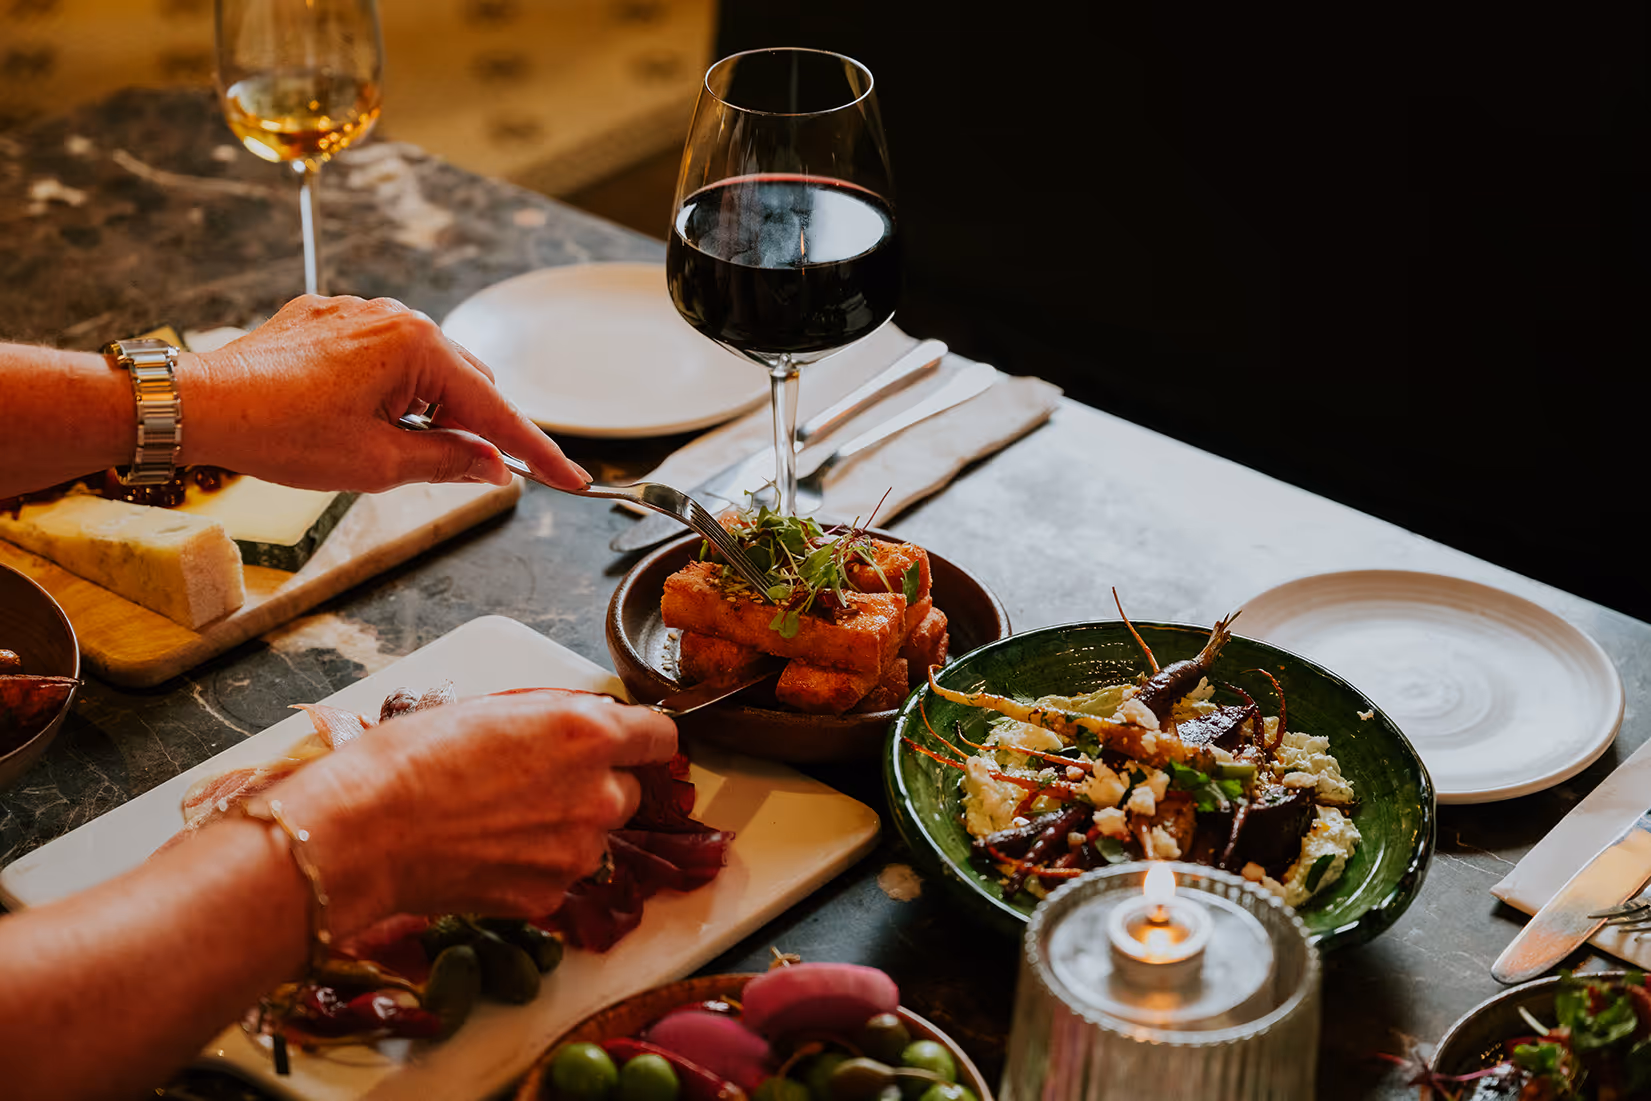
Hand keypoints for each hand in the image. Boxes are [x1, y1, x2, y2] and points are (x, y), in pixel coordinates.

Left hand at [179, 295, 590, 491]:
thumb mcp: (378, 463)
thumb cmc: (281, 431)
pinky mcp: (327, 321)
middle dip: (470, 429)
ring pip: (423, 370)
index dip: (536, 453)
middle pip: (464, 383)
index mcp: (417, 347)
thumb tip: (492, 468)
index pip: (494, 410)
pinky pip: (382, 356)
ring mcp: (359, 314)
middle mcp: (395, 317)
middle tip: (466, 474)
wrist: (201, 405)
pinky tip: (356, 419)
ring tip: (386, 447)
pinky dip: (388, 391)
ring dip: (424, 411)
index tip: (573, 480)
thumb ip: (449, 461)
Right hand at [272, 691, 676, 936]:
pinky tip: (484, 853)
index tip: (631, 746)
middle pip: (627, 791)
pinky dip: (532, 867)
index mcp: (586, 734)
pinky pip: (557, 876)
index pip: (659, 737)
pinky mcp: (549, 896)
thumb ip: (553, 719)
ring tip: (496, 821)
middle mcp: (597, 795)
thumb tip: (578, 728)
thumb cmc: (410, 759)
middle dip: (594, 787)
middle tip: (535, 784)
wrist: (362, 832)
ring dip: (562, 829)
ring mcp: (577, 852)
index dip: (641, 741)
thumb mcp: (492, 709)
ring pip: (591, 837)